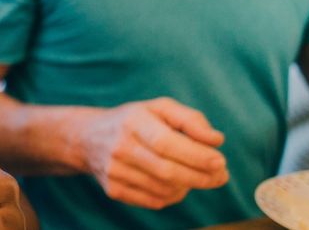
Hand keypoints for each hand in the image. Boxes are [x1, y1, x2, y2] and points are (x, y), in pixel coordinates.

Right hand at [78, 97, 228, 208]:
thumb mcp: (159, 108)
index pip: (166, 143)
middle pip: (168, 171)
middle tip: (221, 175)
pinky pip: (154, 201)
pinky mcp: (114, 190)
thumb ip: (190, 119)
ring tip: (196, 175)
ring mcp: (114, 171)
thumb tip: (216, 140)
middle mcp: (120, 147)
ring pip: (164, 189)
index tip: (220, 161)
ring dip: (188, 186)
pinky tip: (176, 183)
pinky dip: (172, 195)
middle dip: (201, 177)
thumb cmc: (134, 120)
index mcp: (132, 122)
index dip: (196, 155)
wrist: (87, 138)